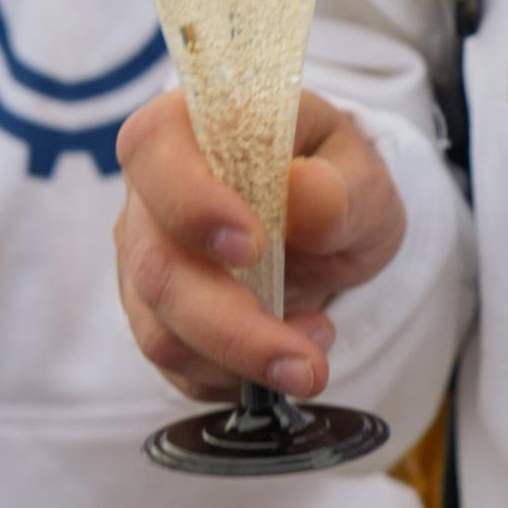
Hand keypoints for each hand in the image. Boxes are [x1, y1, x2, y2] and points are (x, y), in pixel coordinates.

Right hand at [115, 88, 406, 401]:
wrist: (330, 220)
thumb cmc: (334, 179)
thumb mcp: (362, 174)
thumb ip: (340, 186)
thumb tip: (302, 194)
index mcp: (191, 129)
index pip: (153, 149)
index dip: (190, 201)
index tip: (251, 246)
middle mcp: (151, 195)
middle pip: (156, 265)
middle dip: (232, 325)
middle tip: (306, 358)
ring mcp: (146, 259)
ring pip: (160, 328)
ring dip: (240, 360)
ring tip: (313, 356)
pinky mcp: (156, 315)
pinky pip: (176, 364)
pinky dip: (233, 378)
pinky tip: (284, 360)